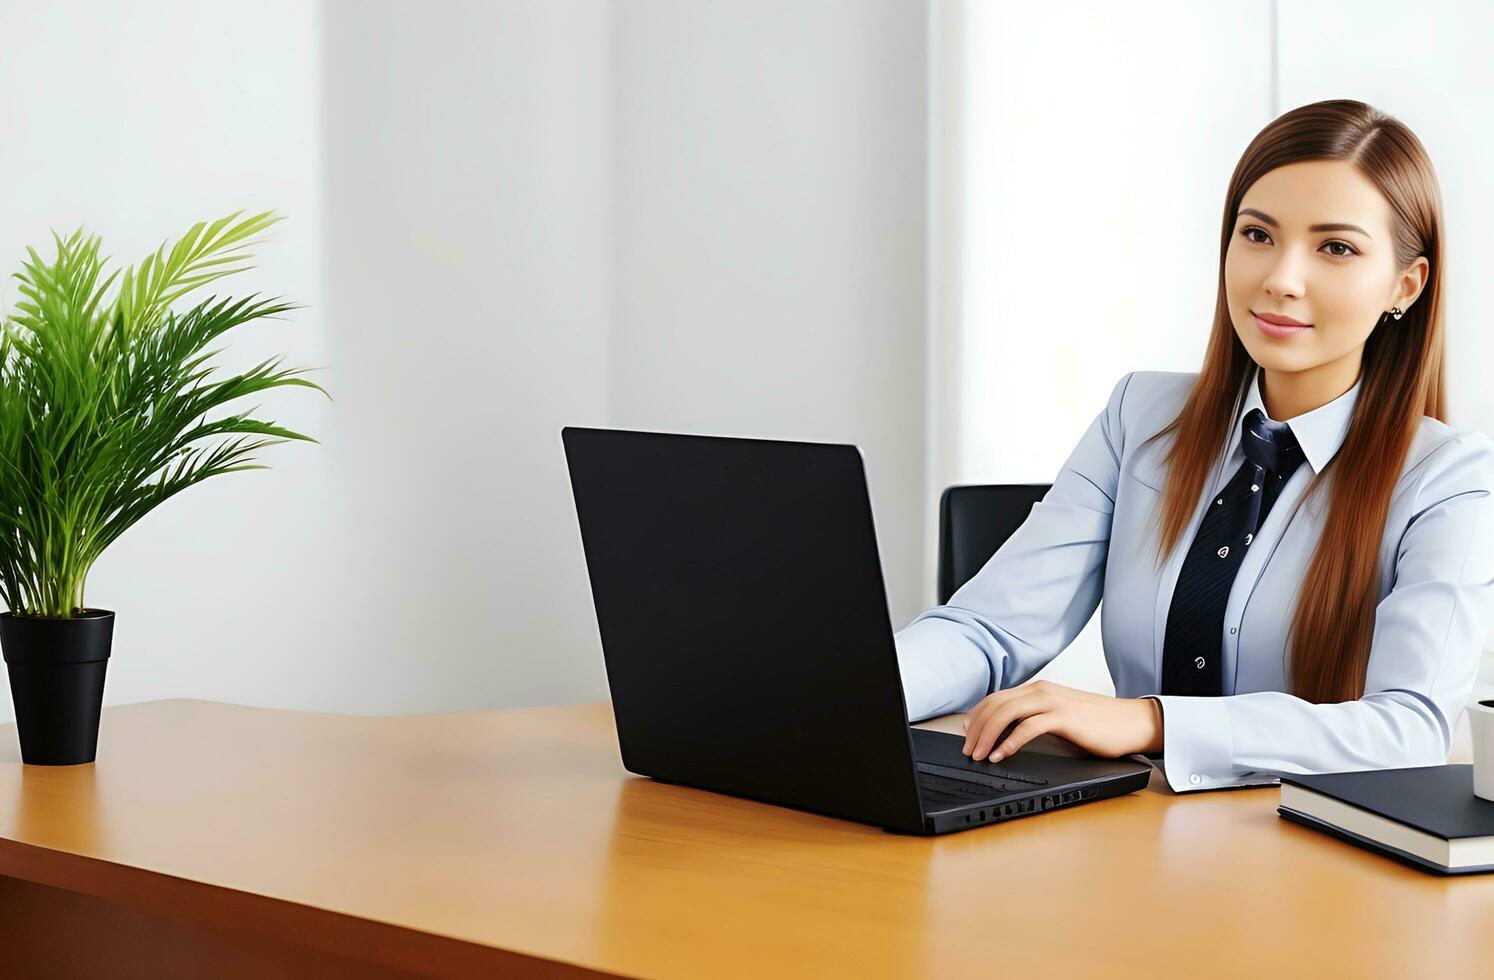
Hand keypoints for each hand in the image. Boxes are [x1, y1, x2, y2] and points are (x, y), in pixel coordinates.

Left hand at [960, 679, 1163, 762]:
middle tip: (966, 750)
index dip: (976, 716)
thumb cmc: (1097, 723)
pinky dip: (1010, 742)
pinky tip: (1001, 755)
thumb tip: (1006, 734)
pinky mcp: (1063, 717)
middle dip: (976, 728)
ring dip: (987, 735)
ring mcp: (1052, 702)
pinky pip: (1028, 727)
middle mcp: (1041, 690)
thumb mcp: (1059, 716)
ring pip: (1006, 713)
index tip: (965, 734)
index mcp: (1038, 689)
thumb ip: (1034, 718)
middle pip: (995, 705)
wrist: (1132, 722)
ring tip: (979, 755)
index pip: (996, 698)